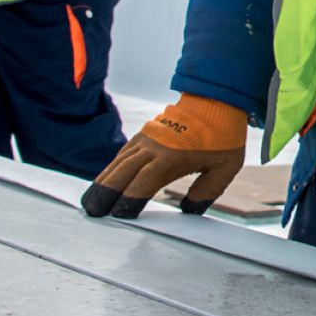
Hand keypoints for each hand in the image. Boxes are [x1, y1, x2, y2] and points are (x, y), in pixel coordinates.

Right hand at [81, 94, 247, 218]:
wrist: (217, 99)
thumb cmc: (224, 135)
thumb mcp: (226, 166)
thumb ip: (207, 191)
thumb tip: (189, 212)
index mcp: (172, 158)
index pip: (142, 184)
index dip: (128, 201)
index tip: (118, 217)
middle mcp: (153, 147)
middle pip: (122, 173)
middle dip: (105, 193)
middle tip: (92, 213)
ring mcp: (146, 139)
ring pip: (118, 163)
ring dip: (102, 182)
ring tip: (90, 202)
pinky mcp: (145, 134)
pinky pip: (123, 154)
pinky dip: (111, 168)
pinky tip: (104, 181)